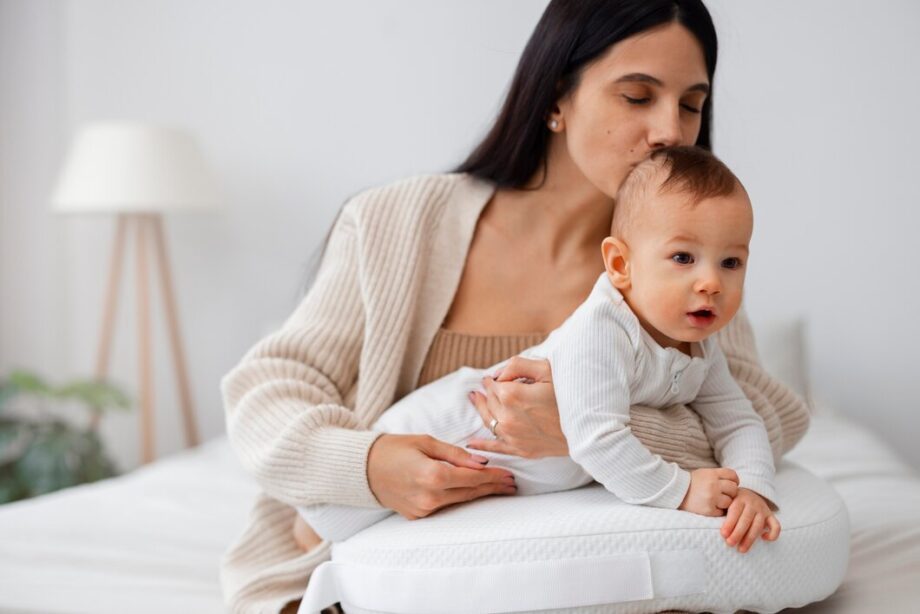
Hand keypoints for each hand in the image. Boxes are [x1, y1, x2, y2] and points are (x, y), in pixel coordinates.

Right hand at [366, 433, 516, 519]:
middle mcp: (429, 497)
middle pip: (470, 492)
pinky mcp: (418, 516)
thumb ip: (455, 453)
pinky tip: (474, 493)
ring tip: (499, 488)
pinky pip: (445, 506)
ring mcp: (423, 510)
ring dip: (480, 494)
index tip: (509, 474)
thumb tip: (481, 461)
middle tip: (512, 483)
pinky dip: (460, 498)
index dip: (493, 476)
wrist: (363, 469)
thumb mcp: (426, 442)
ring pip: (460, 501)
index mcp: (432, 476)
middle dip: (492, 487)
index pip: (472, 478)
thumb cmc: (394, 448)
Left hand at [466, 356, 568, 458]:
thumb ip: (518, 365)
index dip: (493, 379)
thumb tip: (498, 374)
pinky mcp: (520, 449)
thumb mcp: (546, 370)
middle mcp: (507, 417)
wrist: (588, 427)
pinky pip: (494, 447)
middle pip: (489, 402)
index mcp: (511, 395)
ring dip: (480, 409)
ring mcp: (512, 436)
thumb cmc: (569, 395)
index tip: (494, 377)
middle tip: (484, 387)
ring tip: (475, 400)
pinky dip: (481, 445)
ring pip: (487, 420)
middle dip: (487, 393)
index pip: (493, 384)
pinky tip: (470, 444)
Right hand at [678, 467, 738, 516]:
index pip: (732, 475)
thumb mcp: (704, 473)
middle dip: (730, 492)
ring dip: (725, 503)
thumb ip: (719, 476)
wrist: (675, 493)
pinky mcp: (709, 510)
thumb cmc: (692, 483)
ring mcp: (711, 497)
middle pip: (733, 489)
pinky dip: (718, 511)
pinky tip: (710, 507)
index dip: (734, 480)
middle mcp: (713, 484)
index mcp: (712, 474)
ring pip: (729, 502)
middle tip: (723, 494)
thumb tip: (735, 483)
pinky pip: (721, 512)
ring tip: (716, 501)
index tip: (731, 484)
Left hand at [721, 488, 780, 553]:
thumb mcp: (727, 501)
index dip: (729, 524)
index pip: (735, 512)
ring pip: (758, 525)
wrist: (749, 492)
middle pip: (746, 520)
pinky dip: (773, 533)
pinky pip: (776, 525)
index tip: (723, 535)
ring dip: (750, 539)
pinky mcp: (771, 515)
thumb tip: (715, 526)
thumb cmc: (733, 501)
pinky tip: (764, 539)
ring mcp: (763, 509)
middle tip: (730, 544)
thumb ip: (723, 510)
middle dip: (738, 533)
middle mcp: (753, 503)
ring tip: (741, 549)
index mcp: (739, 498)